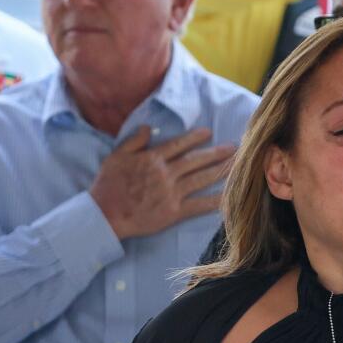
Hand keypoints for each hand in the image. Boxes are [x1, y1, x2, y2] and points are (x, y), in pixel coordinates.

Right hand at [91, 126, 235, 240]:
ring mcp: (172, 193)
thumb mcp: (116, 156)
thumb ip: (134, 141)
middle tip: (234, 148)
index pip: (179, 144)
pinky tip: (229, 197)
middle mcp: (166, 173)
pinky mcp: (174, 212)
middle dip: (216, 153)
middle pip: (196, 160)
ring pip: (201, 179)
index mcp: (153, 158)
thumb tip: (147, 127)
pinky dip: (214, 201)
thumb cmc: (108, 185)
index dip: (195, 137)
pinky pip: (198, 205)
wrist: (106, 214)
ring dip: (220, 171)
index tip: (208, 133)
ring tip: (236, 165)